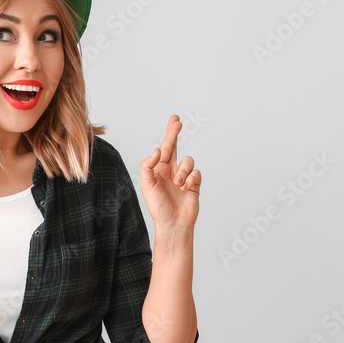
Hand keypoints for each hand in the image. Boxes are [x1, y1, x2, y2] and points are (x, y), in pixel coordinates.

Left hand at [140, 114, 201, 228]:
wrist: (173, 223)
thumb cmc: (158, 206)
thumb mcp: (147, 185)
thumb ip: (148, 165)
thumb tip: (158, 150)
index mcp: (158, 169)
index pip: (164, 147)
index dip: (169, 133)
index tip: (174, 120)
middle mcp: (171, 170)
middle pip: (175, 146)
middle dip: (175, 133)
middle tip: (177, 121)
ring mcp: (183, 176)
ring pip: (188, 160)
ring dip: (183, 171)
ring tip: (178, 183)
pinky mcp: (194, 183)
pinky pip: (196, 172)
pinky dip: (191, 179)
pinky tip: (186, 188)